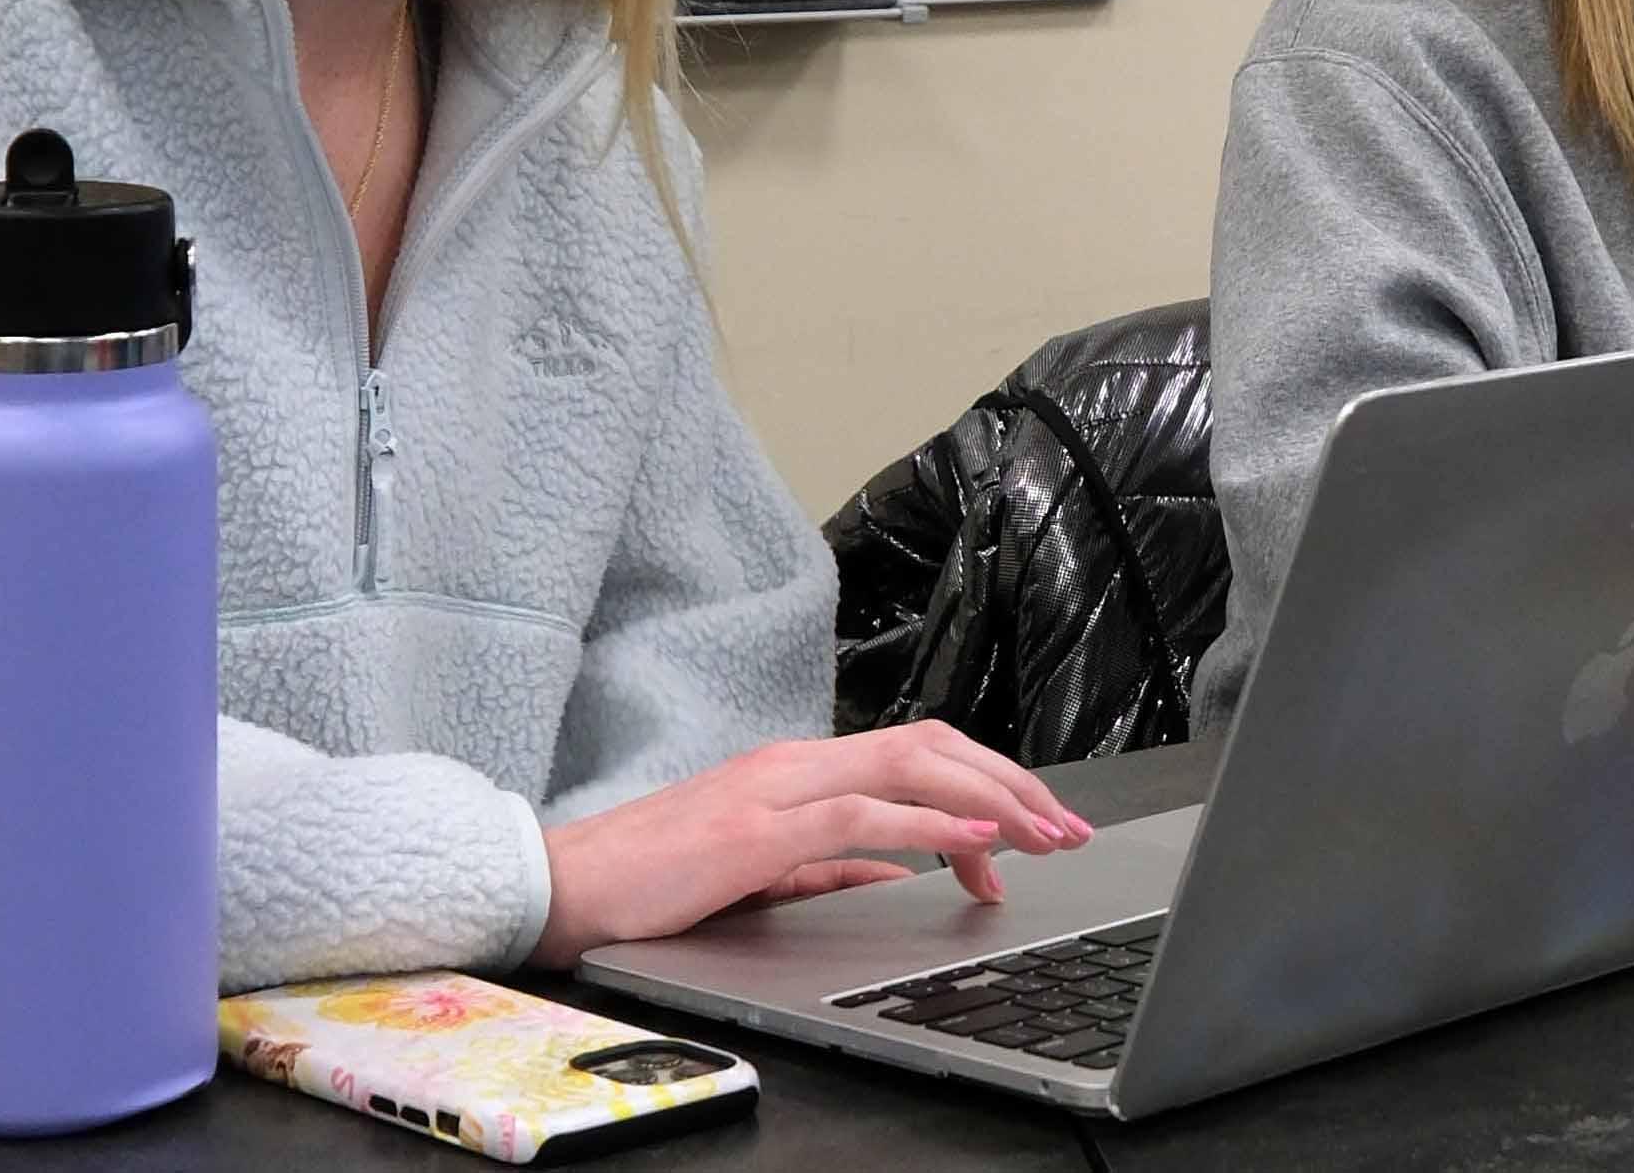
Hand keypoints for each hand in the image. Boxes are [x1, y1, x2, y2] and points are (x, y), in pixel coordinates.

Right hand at [529, 721, 1095, 966]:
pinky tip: (974, 845)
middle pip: (933, 747)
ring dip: (992, 803)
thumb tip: (902, 880)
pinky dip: (930, 827)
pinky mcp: (760, 828)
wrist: (565, 885)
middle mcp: (797, 761)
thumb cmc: (655, 881)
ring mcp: (778, 787)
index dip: (990, 779)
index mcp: (800, 767)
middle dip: (1013, 783)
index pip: (918, 752)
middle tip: (1067, 826)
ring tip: (1043, 837)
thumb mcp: (764, 873)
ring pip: (912, 768)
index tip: (1039, 823)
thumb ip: (832, 869)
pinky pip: (862, 817)